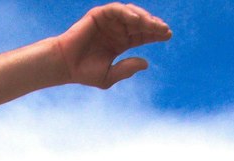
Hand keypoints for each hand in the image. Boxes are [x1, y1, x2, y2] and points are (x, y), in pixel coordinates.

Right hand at [55, 4, 171, 88]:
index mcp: (120, 43)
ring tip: (153, 25)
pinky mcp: (98, 15)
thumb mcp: (109, 76)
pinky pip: (116, 9)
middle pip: (140, 24)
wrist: (65, 66)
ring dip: (144, 18)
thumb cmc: (85, 73)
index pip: (142, 35)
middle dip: (154, 25)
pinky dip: (127, 12)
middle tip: (165, 29)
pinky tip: (136, 20)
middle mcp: (116, 30)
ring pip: (131, 14)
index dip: (155, 34)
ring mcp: (108, 22)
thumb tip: (146, 63)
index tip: (168, 35)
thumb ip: (127, 69)